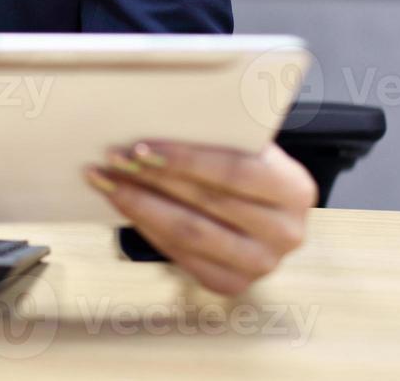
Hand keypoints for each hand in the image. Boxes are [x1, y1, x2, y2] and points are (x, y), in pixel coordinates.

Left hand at [84, 141, 316, 294]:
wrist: (261, 210)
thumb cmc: (244, 165)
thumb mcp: (245, 145)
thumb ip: (219, 134)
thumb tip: (155, 117)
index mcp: (295, 189)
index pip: (235, 171)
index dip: (185, 159)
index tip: (141, 146)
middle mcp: (286, 234)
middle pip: (206, 201)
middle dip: (152, 177)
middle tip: (113, 157)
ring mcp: (260, 265)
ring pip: (187, 231)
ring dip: (139, 203)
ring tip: (104, 178)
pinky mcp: (231, 283)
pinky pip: (179, 254)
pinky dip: (144, 225)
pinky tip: (121, 203)